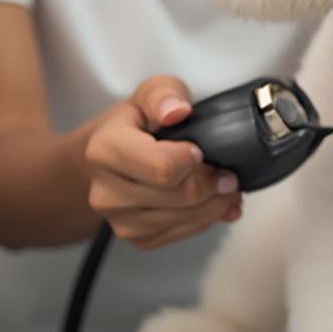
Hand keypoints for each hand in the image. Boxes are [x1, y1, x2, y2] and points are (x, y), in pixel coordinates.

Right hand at [85, 75, 241, 249]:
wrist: (111, 156)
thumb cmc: (136, 123)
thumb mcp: (150, 93)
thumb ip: (163, 95)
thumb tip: (177, 111)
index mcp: (105, 150)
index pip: (163, 169)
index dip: (193, 161)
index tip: (201, 151)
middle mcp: (105, 191)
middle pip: (181, 196)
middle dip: (215, 183)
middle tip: (227, 172)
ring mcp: (118, 219)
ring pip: (185, 219)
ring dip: (216, 204)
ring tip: (225, 185)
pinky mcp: (135, 238)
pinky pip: (182, 234)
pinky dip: (206, 220)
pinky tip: (213, 203)